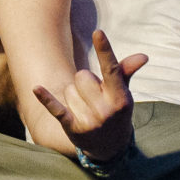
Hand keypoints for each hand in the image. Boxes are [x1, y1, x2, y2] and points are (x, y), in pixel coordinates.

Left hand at [31, 28, 147, 161]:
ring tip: (85, 110)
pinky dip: (46, 99)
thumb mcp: (123, 94)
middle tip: (94, 98)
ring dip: (74, 97)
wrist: (109, 147)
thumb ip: (126, 72)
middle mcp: (106, 109)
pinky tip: (36, 89)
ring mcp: (89, 120)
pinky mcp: (73, 127)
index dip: (104, 50)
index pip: (111, 69)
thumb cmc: (115, 112)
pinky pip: (56, 108)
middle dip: (84, 84)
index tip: (98, 32)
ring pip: (68, 89)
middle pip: (82, 76)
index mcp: (120, 97)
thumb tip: (143, 56)